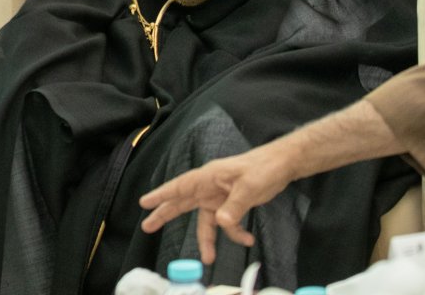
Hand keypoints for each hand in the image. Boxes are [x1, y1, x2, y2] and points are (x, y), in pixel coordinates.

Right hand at [138, 140, 297, 263]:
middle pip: (182, 202)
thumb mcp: (249, 187)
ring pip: (205, 220)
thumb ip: (235, 206)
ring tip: (207, 258)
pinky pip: (227, 223)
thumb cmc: (262, 169)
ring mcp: (218, 197)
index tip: (144, 203)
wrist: (280, 166)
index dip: (161, 195)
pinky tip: (247, 240)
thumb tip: (221, 223)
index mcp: (208, 177)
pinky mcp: (230, 204)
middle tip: (147, 226)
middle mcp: (209, 187)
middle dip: (165, 215)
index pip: (180, 186)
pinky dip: (235, 233)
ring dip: (207, 239)